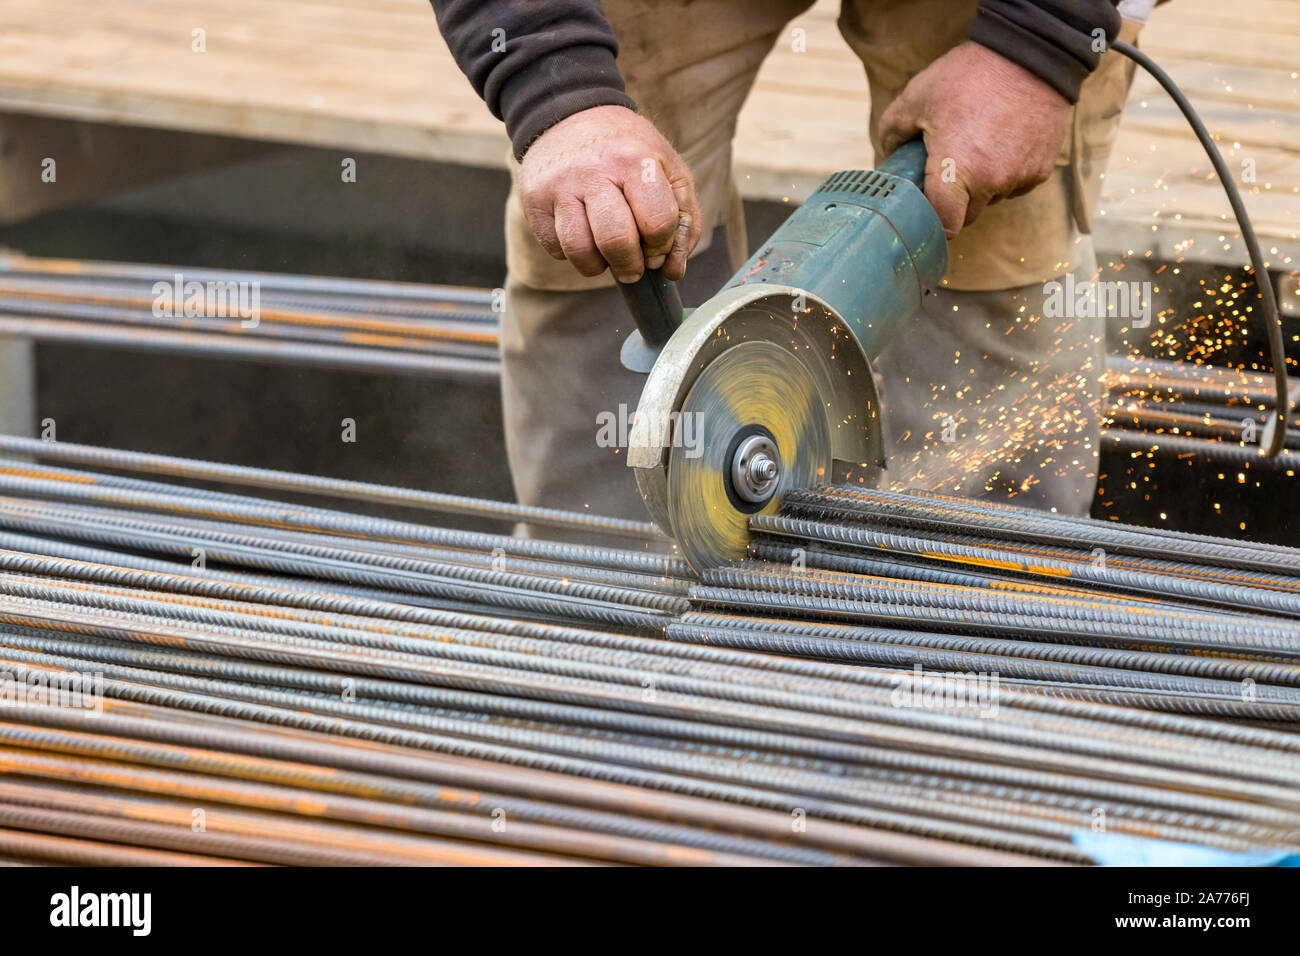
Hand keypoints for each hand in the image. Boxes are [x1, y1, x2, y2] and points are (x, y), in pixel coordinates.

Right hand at [518, 105, 701, 282]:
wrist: (572, 114)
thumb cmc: (630, 151)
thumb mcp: (670, 172)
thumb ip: (683, 223)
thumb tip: (673, 271)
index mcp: (636, 160)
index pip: (657, 223)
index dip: (662, 247)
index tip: (656, 249)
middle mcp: (594, 171)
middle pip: (617, 242)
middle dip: (631, 267)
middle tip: (633, 267)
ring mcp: (559, 185)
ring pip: (580, 252)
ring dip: (599, 266)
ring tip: (607, 254)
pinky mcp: (535, 200)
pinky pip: (556, 248)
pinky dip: (573, 253)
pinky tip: (584, 233)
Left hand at [879, 41, 1071, 237]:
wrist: (1030, 53)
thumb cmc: (969, 75)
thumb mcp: (916, 97)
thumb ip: (892, 133)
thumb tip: (885, 159)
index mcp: (958, 171)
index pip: (946, 226)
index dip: (933, 223)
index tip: (926, 211)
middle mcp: (992, 182)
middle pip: (968, 215)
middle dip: (954, 200)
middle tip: (945, 169)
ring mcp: (1020, 177)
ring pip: (992, 200)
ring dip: (981, 185)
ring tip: (976, 146)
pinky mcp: (1041, 170)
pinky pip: (1016, 185)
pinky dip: (1006, 173)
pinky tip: (1000, 143)